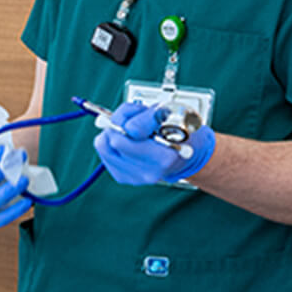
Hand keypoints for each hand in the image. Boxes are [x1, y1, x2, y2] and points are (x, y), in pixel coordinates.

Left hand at [94, 101, 215, 185]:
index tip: (143, 115)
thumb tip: (123, 125)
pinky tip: (128, 141)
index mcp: (164, 157)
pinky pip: (104, 154)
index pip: (130, 134)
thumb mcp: (172, 114)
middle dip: (120, 124)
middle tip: (134, 120)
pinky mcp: (124, 177)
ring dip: (113, 132)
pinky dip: (111, 143)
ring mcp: (136, 177)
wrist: (187, 152)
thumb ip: (148, 118)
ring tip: (131, 130)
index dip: (131, 118)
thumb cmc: (179, 130)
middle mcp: (150, 172)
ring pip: (104, 147)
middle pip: (113, 142)